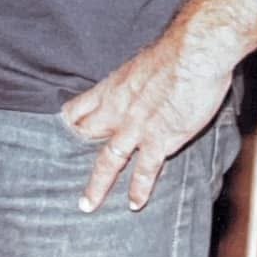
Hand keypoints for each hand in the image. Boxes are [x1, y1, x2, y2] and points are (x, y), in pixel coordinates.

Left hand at [59, 25, 236, 213]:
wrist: (194, 53)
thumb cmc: (175, 52)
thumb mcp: (143, 63)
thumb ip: (136, 81)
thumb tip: (139, 84)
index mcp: (113, 87)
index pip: (79, 107)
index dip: (70, 122)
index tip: (63, 133)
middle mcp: (118, 108)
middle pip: (87, 134)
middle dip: (73, 154)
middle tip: (62, 172)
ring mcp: (137, 126)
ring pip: (108, 160)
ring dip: (97, 185)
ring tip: (87, 204)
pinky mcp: (160, 138)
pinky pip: (145, 170)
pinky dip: (138, 189)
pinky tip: (134, 204)